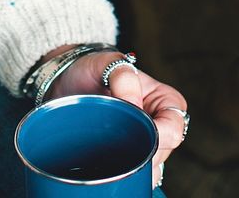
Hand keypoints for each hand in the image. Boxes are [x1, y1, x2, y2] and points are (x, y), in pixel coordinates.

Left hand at [47, 51, 187, 188]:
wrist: (64, 80)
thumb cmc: (90, 68)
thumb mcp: (106, 62)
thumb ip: (123, 75)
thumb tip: (133, 103)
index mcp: (164, 101)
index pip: (174, 128)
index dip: (158, 134)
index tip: (133, 130)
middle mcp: (159, 125)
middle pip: (163, 153)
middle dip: (141, 154)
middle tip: (115, 146)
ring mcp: (143, 143)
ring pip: (150, 169)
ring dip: (131, 167)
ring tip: (105, 153)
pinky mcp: (127, 158)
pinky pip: (134, 176)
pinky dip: (122, 176)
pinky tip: (106, 168)